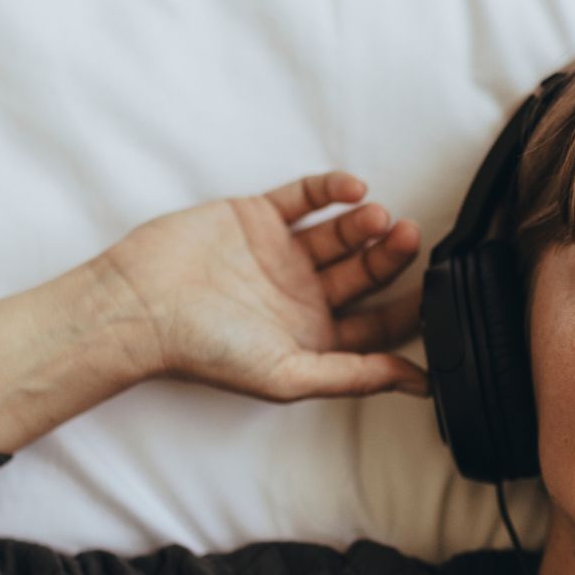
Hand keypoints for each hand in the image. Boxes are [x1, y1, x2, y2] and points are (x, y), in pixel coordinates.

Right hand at [93, 170, 430, 401]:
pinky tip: (353, 188)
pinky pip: (306, 197)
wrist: (141, 304)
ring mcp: (282, 254)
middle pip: (365, 274)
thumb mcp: (289, 376)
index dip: (408, 308)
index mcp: (313, 338)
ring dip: (364, 223)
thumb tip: (417, 385)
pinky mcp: (259, 216)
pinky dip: (333, 188)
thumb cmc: (206, 350)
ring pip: (341, 233)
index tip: (434, 292)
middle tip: (407, 236)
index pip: (377, 324)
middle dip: (390, 257)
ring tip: (377, 216)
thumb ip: (355, 377)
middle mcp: (302, 296)